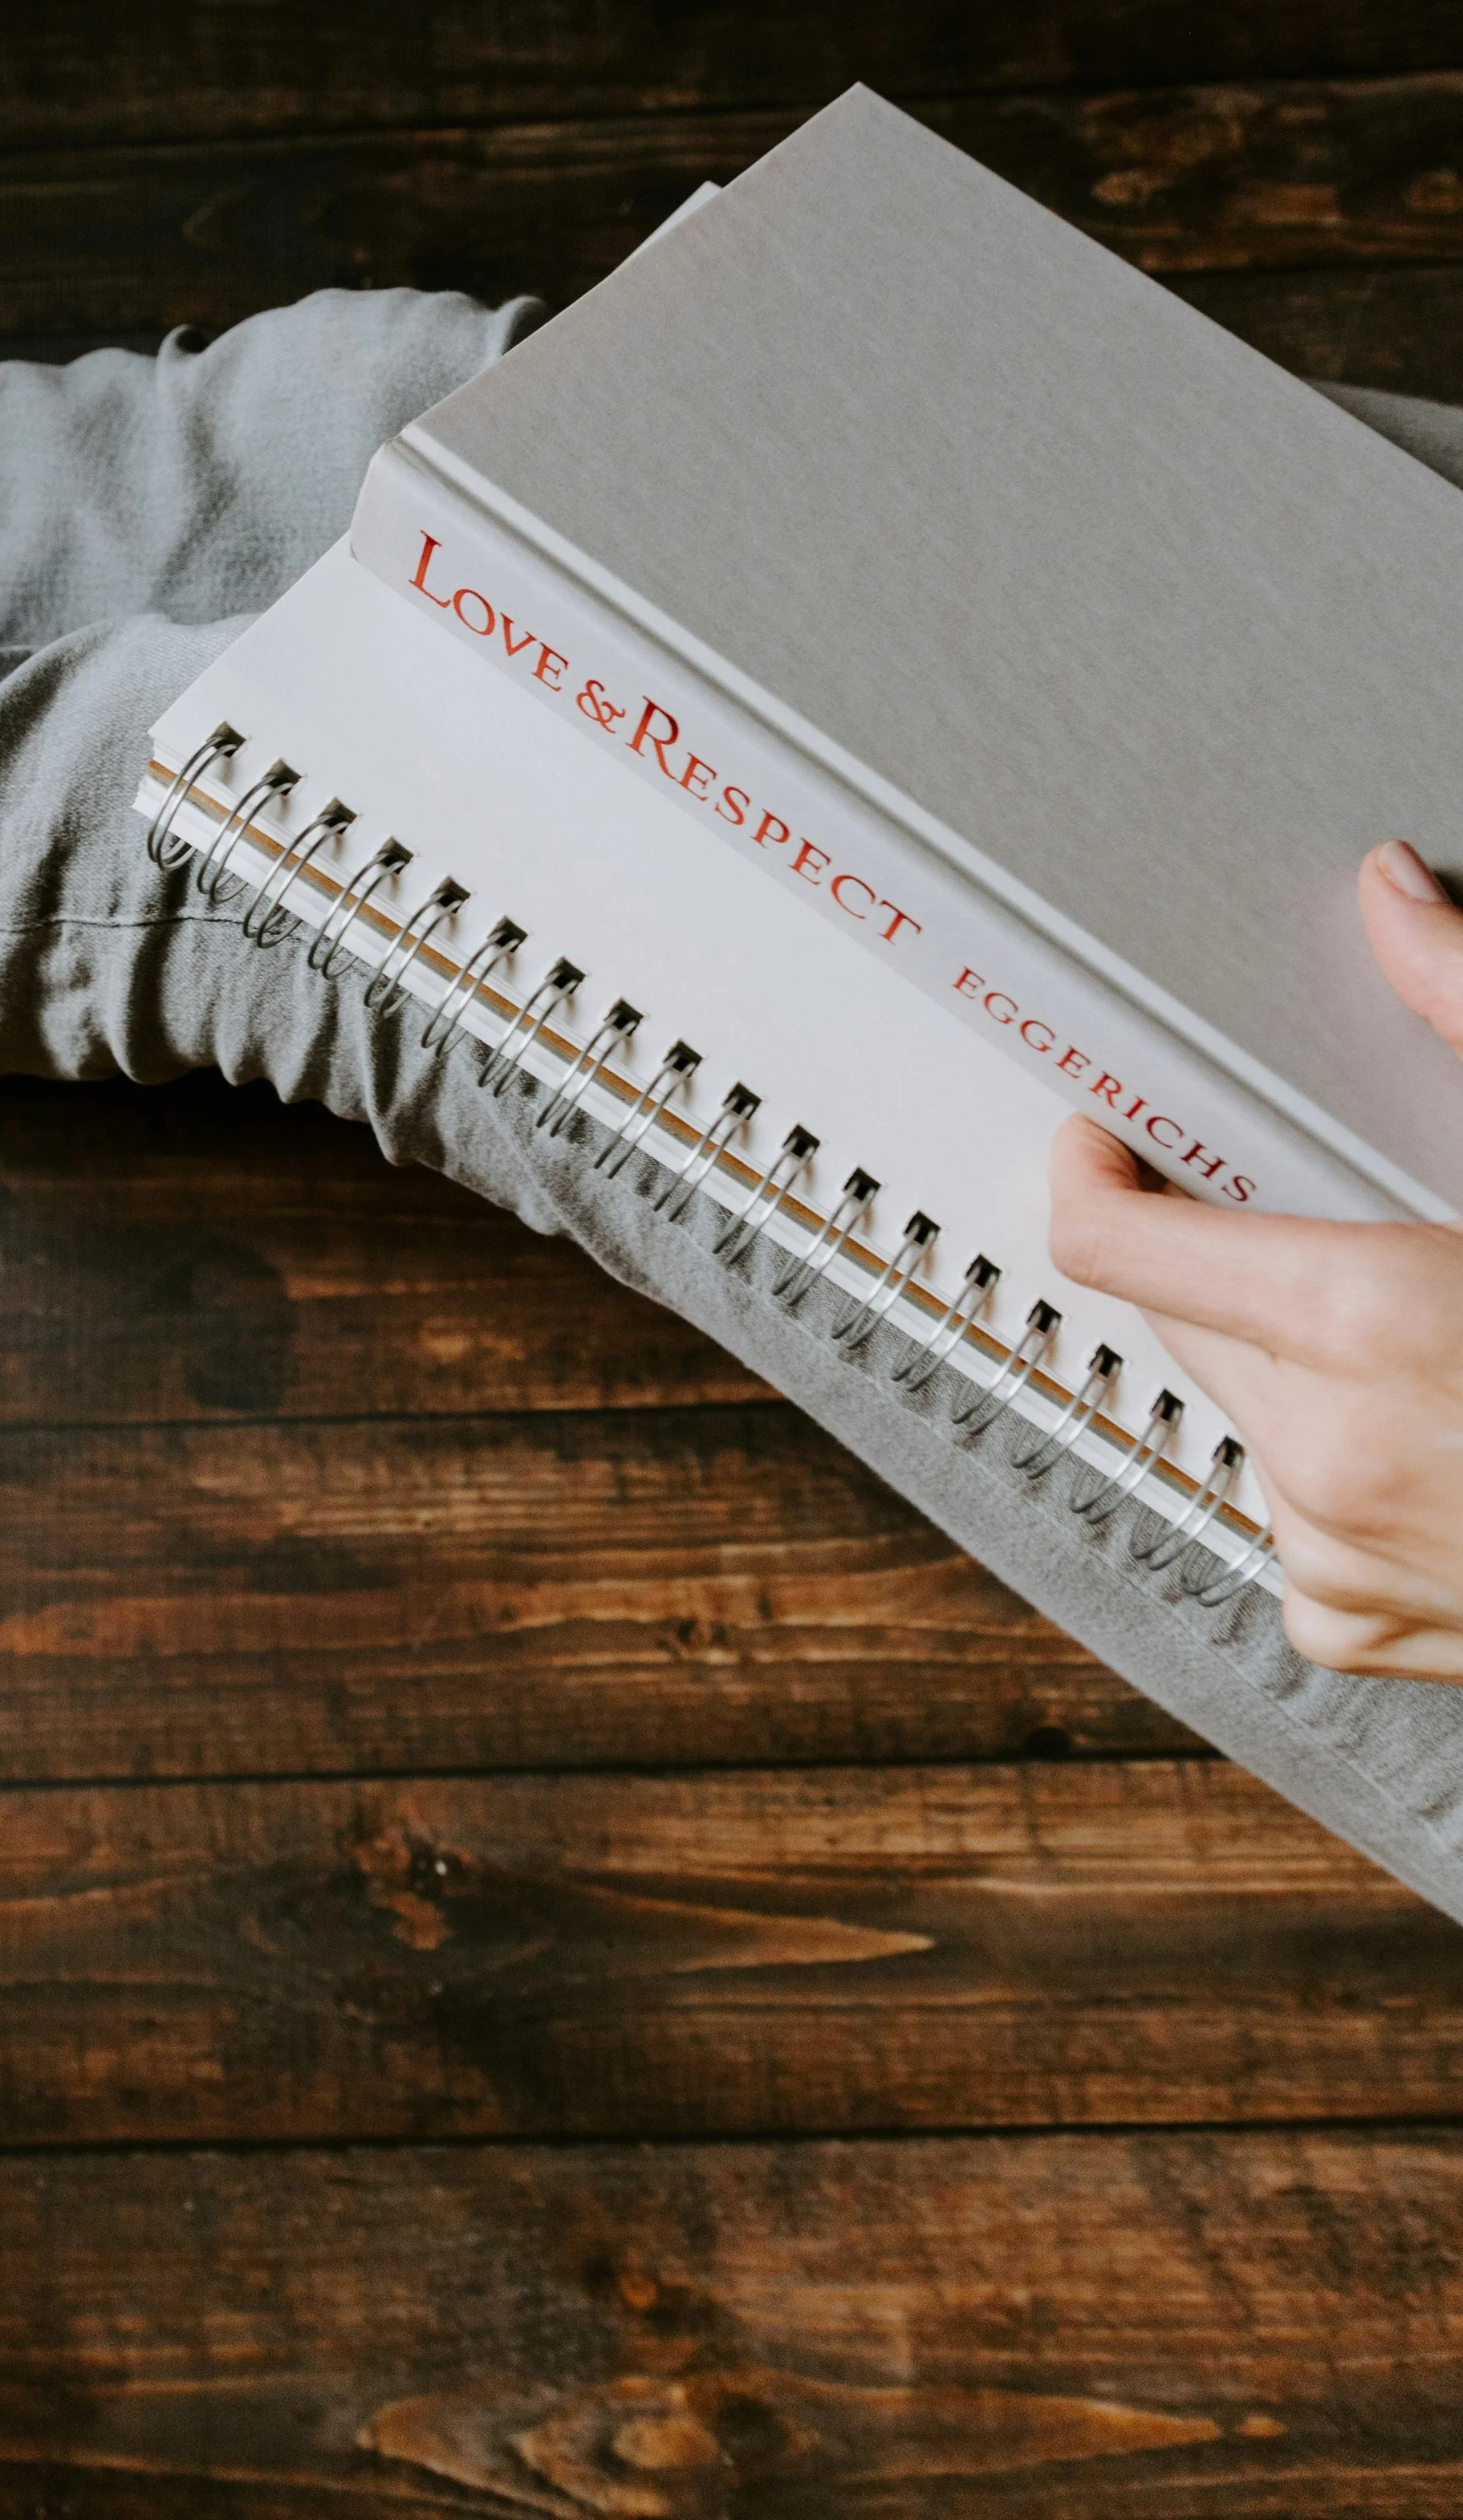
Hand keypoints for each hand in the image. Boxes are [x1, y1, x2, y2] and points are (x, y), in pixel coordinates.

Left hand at [1049, 841, 1462, 1680]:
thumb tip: (1393, 901)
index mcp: (1365, 1324)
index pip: (1115, 1241)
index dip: (1098, 1172)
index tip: (1109, 1140)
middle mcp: (1324, 1452)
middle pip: (1179, 1313)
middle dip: (1224, 1253)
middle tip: (1338, 1221)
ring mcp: (1334, 1553)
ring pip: (1241, 1409)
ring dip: (1294, 1365)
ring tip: (1433, 1345)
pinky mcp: (1353, 1624)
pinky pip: (1289, 1517)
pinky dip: (1335, 1472)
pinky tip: (1439, 1441)